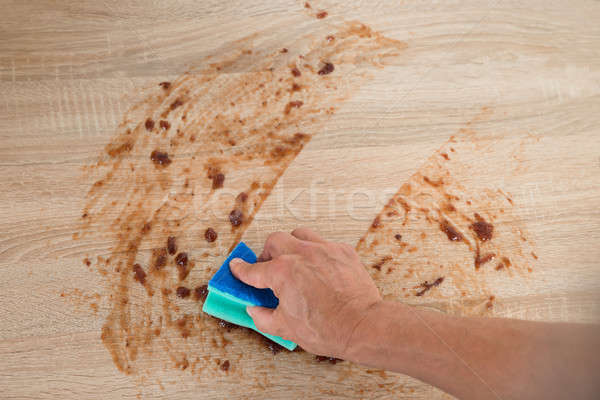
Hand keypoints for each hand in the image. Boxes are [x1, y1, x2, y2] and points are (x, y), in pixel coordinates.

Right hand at [229, 227, 381, 357]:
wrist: (363, 326)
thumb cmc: (328, 329)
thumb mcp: (286, 328)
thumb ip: (264, 317)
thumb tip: (255, 311)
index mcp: (283, 273)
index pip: (254, 270)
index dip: (241, 270)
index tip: (237, 268)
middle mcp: (301, 254)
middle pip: (275, 241)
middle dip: (267, 254)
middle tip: (267, 268)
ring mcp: (324, 250)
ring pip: (299, 234)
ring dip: (291, 245)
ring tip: (293, 260)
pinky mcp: (342, 251)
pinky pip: (323, 243)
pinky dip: (316, 252)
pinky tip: (317, 267)